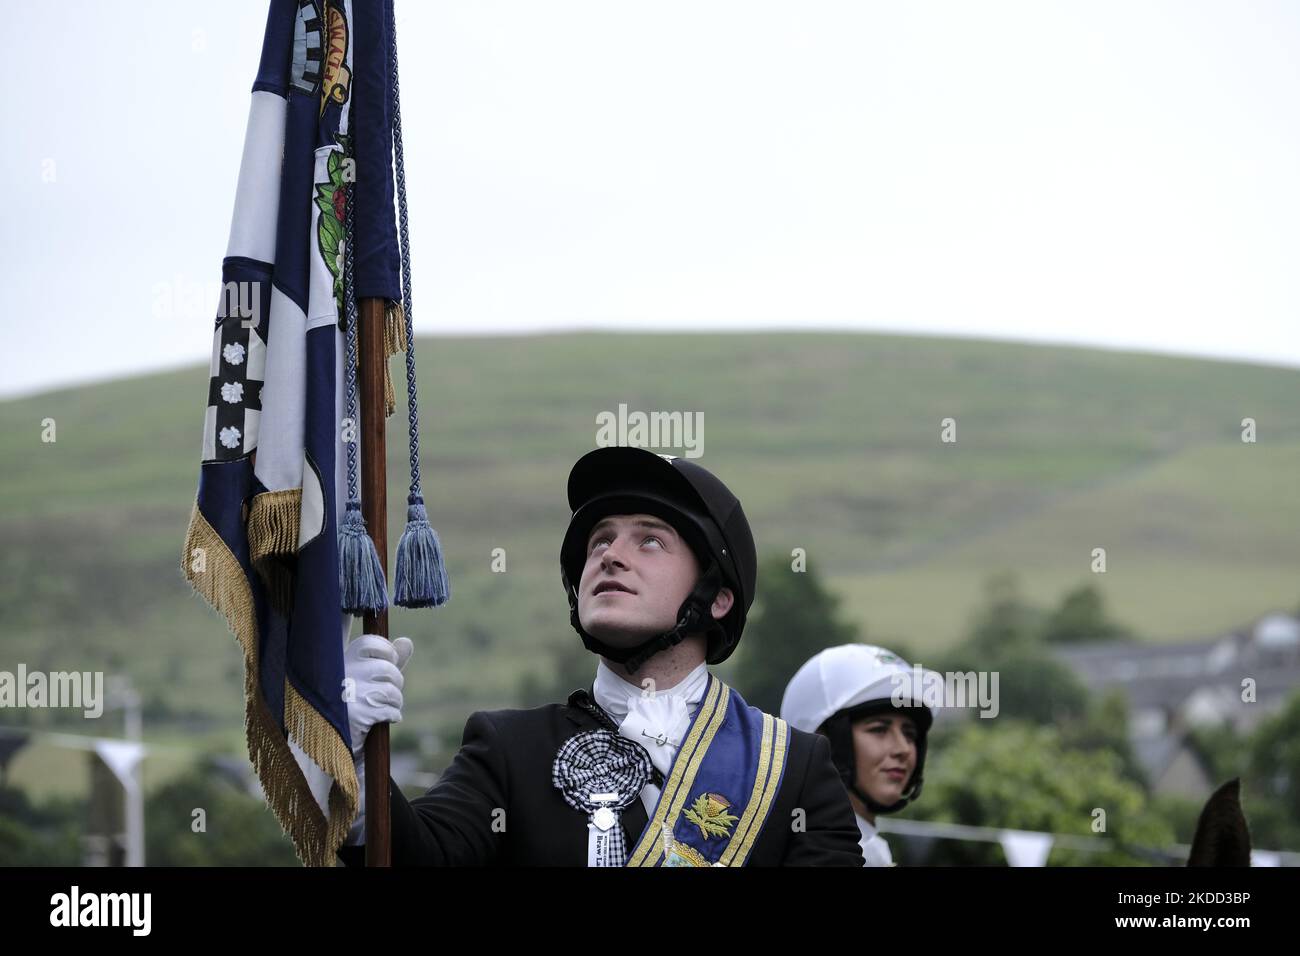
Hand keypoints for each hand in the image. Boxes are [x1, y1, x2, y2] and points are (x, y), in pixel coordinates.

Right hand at [344, 633, 413, 759]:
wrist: (331, 741)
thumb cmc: (350, 704)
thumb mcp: (366, 677)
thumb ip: (387, 659)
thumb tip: (406, 641)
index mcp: (342, 659)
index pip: (371, 643)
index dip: (388, 653)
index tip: (387, 664)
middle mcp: (343, 673)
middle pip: (388, 669)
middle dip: (395, 683)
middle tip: (386, 695)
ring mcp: (349, 693)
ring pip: (392, 691)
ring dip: (395, 703)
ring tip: (384, 708)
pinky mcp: (357, 715)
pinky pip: (390, 710)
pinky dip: (392, 716)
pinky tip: (382, 720)